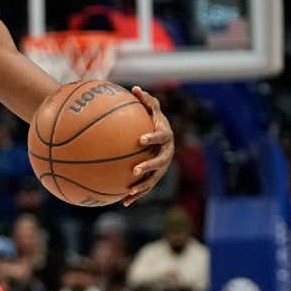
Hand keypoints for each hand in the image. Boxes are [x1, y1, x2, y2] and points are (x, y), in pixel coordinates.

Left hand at [124, 86, 173, 205]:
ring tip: (129, 192)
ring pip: (154, 179)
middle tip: (136, 170)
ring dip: (143, 187)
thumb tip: (134, 88)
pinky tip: (123, 202)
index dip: (153, 138)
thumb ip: (146, 100)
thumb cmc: (153, 119)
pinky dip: (136, 195)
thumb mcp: (152, 108)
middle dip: (149, 167)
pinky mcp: (155, 176)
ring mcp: (163, 167)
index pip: (161, 137)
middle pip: (160, 162)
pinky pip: (146, 187)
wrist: (162, 137)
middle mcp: (167, 153)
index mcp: (166, 136)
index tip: (141, 139)